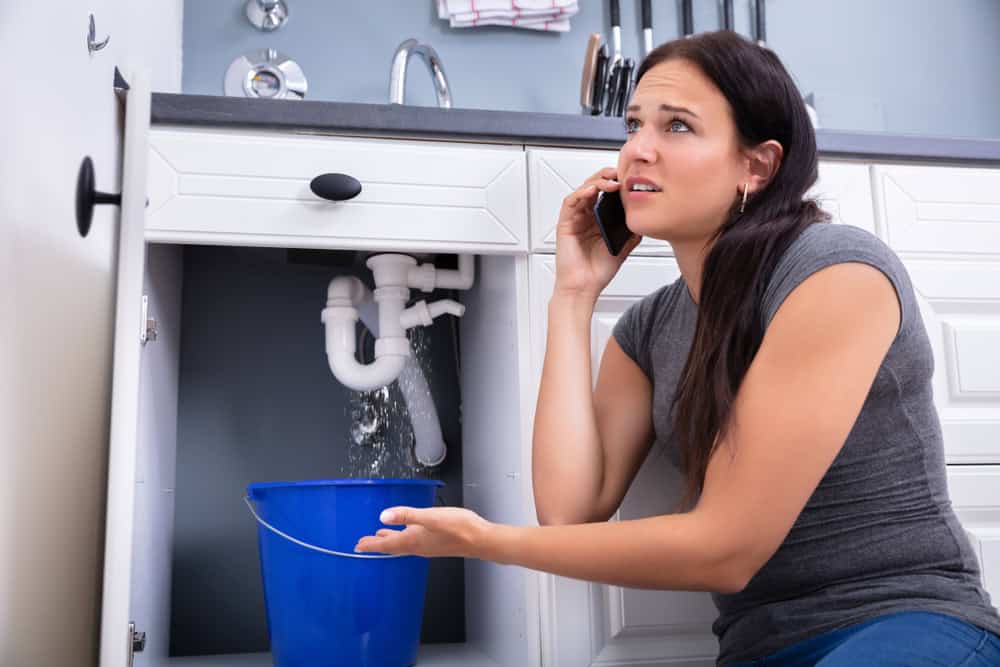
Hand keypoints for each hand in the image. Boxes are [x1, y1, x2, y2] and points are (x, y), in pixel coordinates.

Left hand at [354, 506, 493, 558]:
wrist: (481, 540)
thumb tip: (384, 515)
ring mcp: (427, 545)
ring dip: (389, 541)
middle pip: (391, 546)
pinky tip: (407, 531)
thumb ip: (407, 514)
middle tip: (363, 543)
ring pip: (402, 544)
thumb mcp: (431, 517)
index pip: (386, 545)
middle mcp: (418, 546)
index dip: (370, 545)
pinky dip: (403, 537)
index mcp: (413, 540)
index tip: (357, 546)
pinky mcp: (436, 542)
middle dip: (376, 544)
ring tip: (380, 537)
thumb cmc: (460, 529)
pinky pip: (412, 542)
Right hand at [554, 167, 641, 299]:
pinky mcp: (565, 224)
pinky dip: (580, 194)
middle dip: (606, 176)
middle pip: (593, 187)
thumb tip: (644, 219)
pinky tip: (592, 190)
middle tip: (619, 173)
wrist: (584, 288)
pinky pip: (570, 203)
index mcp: (598, 221)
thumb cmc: (597, 272)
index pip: (606, 194)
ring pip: (582, 190)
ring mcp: (575, 219)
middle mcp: (586, 217)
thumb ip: (631, 233)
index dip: (616, 183)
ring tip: (610, 181)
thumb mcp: (623, 248)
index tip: (629, 178)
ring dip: (596, 182)